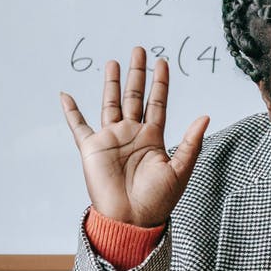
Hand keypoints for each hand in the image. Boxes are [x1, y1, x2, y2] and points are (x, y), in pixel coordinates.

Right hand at [59, 48, 209, 228]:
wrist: (131, 220)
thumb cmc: (157, 201)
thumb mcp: (180, 170)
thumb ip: (191, 143)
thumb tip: (205, 116)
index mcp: (153, 138)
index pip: (157, 103)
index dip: (160, 83)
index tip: (162, 62)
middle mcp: (131, 134)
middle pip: (134, 96)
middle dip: (137, 73)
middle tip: (139, 50)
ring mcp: (111, 139)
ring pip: (110, 103)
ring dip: (111, 83)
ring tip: (113, 62)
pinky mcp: (92, 148)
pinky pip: (78, 126)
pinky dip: (71, 111)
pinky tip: (66, 95)